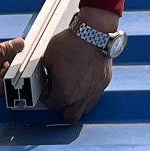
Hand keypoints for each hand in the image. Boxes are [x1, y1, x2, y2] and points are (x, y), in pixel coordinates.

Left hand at [39, 7, 117, 122]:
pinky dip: (88, 94)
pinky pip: (95, 95)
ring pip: (85, 109)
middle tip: (58, 96)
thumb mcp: (48, 57)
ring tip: (72, 92)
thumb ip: (46, 73)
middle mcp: (81, 97)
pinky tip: (84, 82)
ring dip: (77, 104)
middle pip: (70, 117)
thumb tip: (45, 76)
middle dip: (62, 109)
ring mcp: (95, 91)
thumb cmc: (71, 43)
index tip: (46, 90)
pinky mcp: (104, 82)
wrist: (93, 33)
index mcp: (64, 93)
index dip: (46, 96)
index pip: (51, 105)